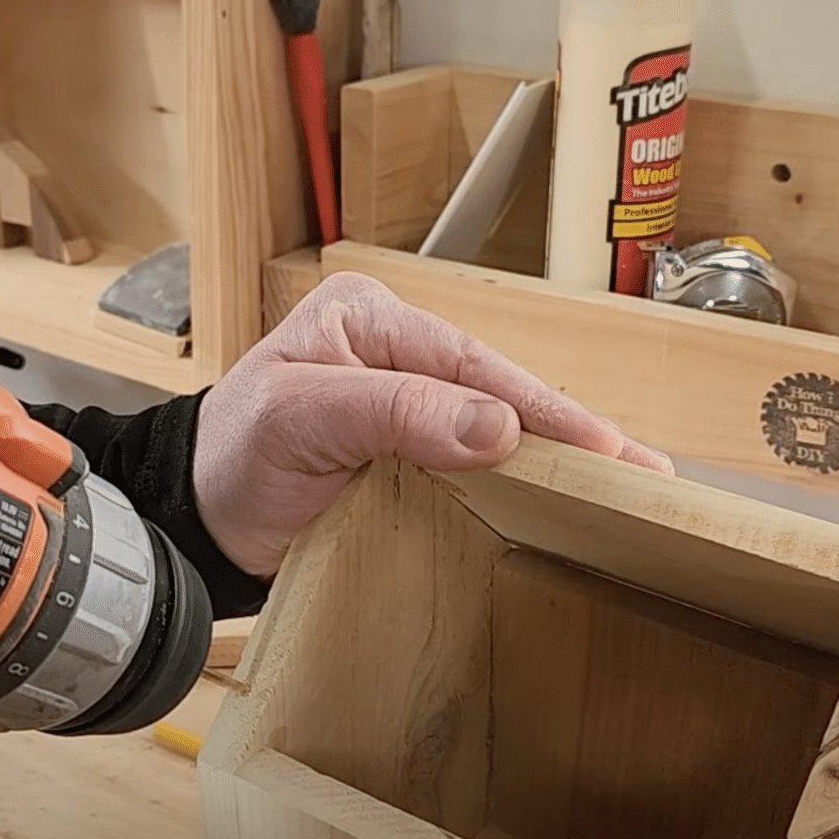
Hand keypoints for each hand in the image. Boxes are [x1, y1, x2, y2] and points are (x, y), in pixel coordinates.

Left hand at [194, 272, 672, 576]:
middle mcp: (395, 349)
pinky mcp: (408, 452)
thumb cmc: (229, 458)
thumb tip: (498, 428)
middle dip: (572, 432)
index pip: (471, 362)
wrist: (191, 520)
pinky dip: (527, 482)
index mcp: (368, 318)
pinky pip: (477, 460)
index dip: (541, 408)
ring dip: (561, 459)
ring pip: (498, 426)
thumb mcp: (298, 419)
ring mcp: (405, 401)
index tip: (601, 448)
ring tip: (634, 488)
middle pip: (500, 389)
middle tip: (647, 475)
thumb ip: (393, 414)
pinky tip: (572, 501)